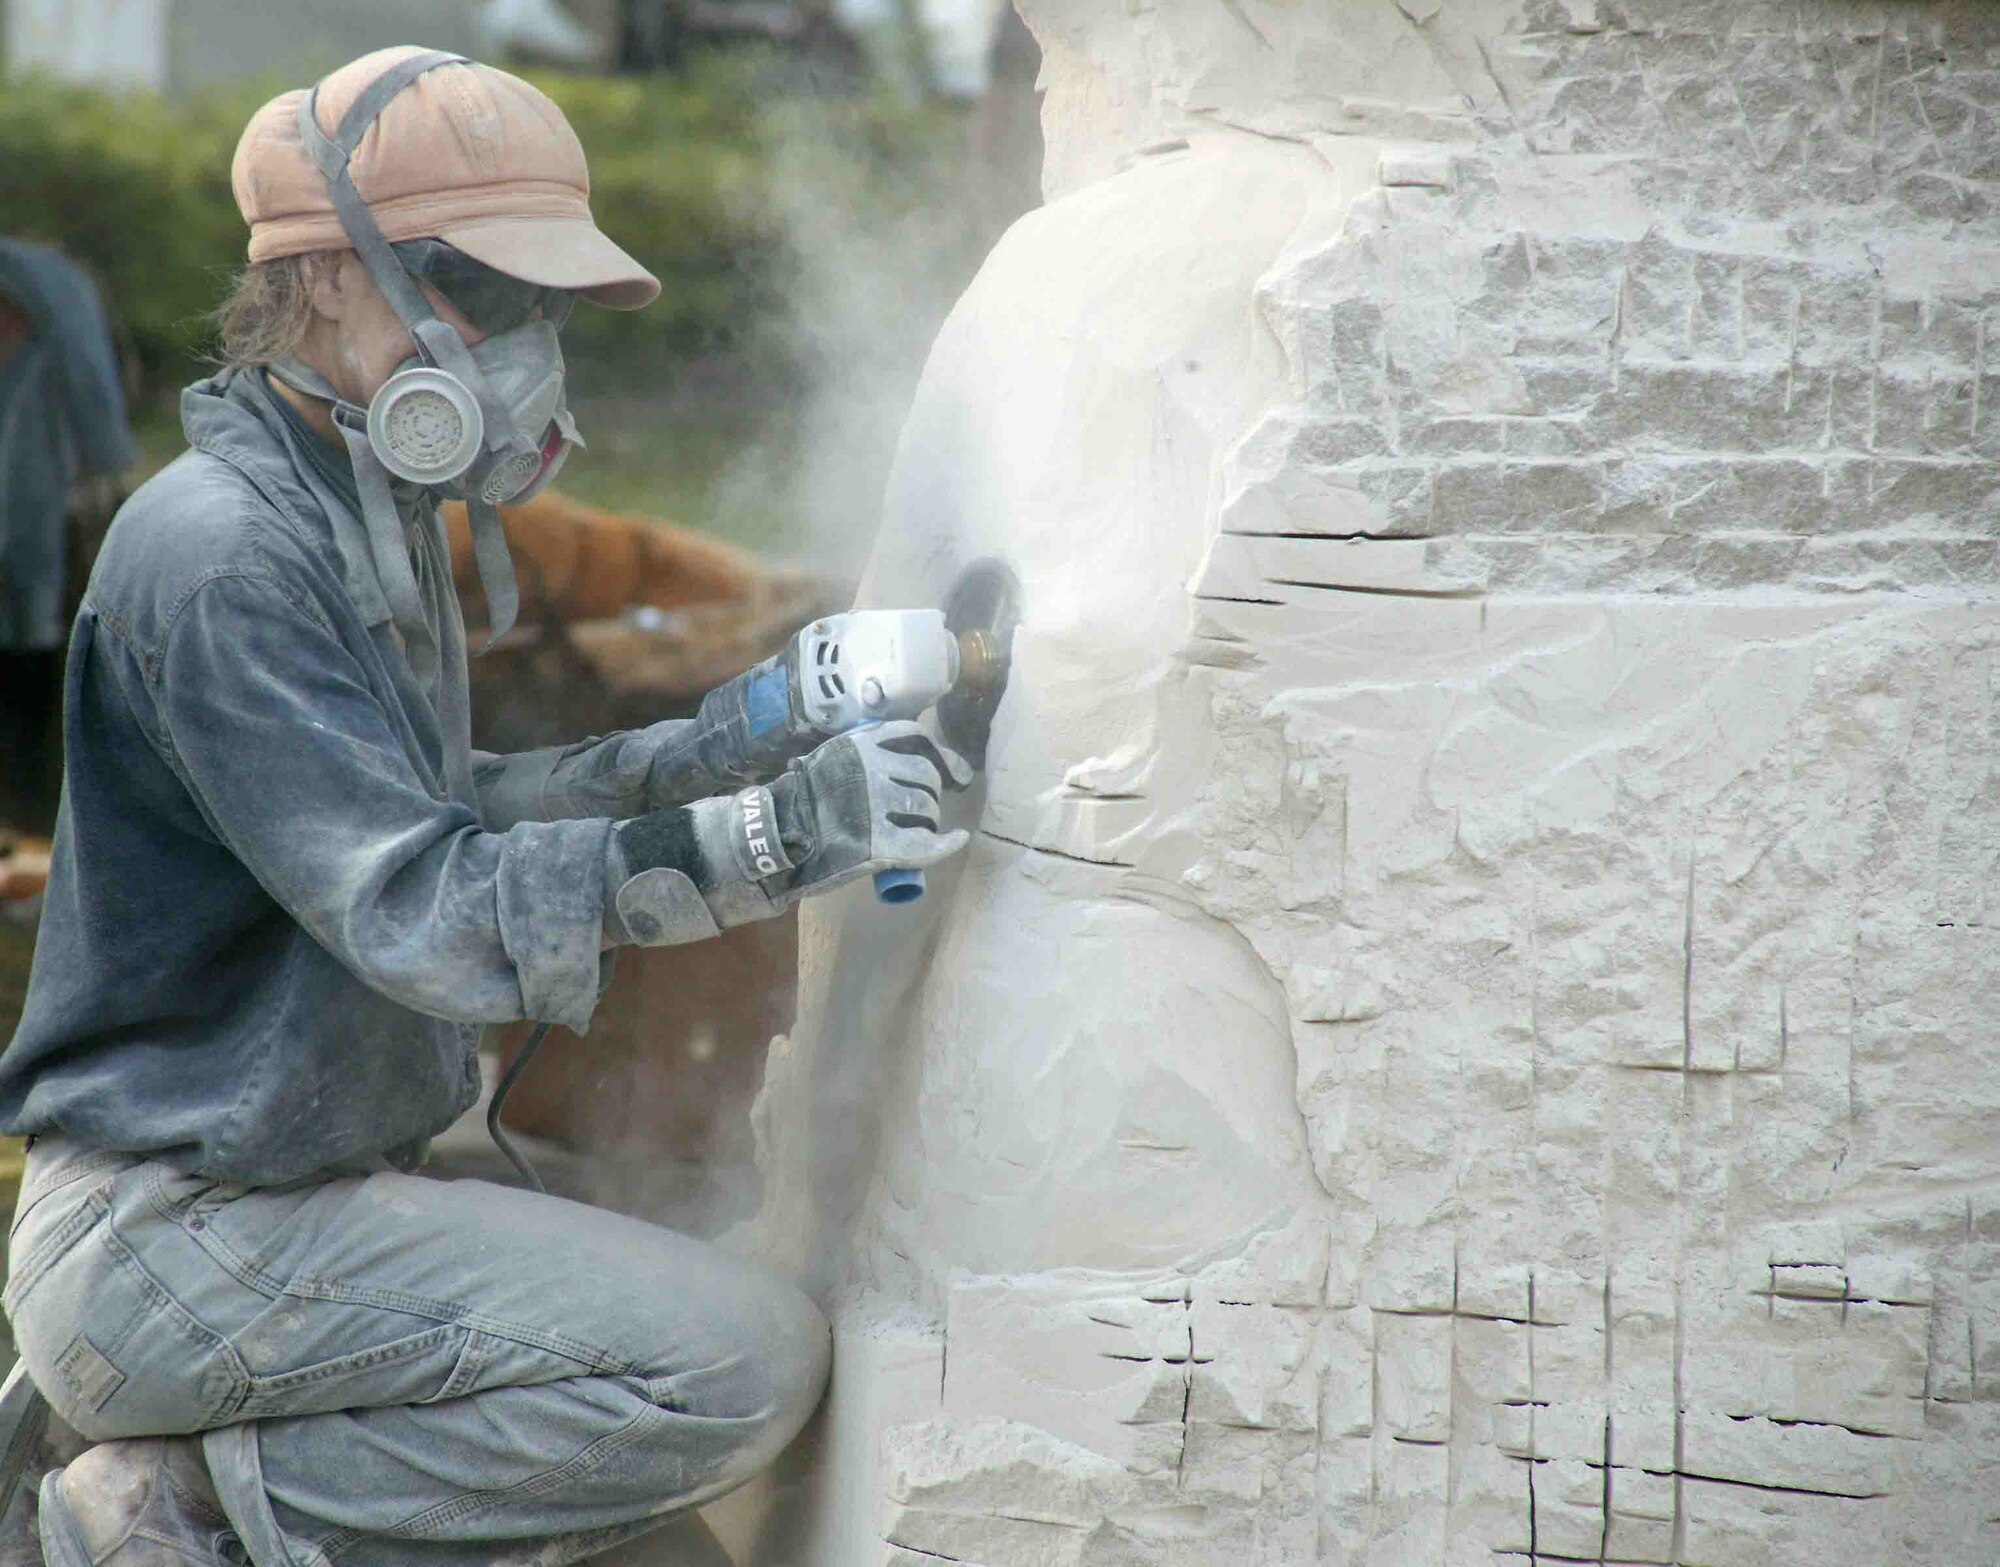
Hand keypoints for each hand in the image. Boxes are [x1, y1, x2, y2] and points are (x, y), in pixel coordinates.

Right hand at [766, 721, 972, 904]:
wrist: (778, 835)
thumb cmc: (805, 799)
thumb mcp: (833, 759)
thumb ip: (865, 753)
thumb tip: (911, 758)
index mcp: (861, 744)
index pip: (916, 737)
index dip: (940, 755)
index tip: (952, 772)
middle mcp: (873, 769)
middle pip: (926, 775)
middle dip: (930, 792)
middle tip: (921, 809)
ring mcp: (878, 807)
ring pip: (926, 807)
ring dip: (929, 818)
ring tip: (918, 828)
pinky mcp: (881, 844)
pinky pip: (926, 844)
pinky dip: (946, 844)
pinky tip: (956, 841)